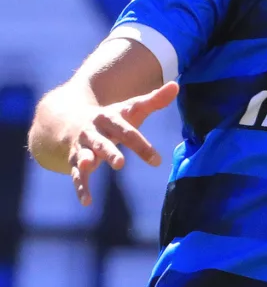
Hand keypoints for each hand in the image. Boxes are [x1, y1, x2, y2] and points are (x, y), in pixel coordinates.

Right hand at [67, 82, 178, 205]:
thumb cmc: (112, 118)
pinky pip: (76, 175)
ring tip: (89, 166)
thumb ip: (154, 100)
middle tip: (120, 164)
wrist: (70, 119)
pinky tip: (87, 202)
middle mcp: (94, 132)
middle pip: (103, 143)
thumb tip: (177, 85)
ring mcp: (82, 147)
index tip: (157, 161)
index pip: (128, 132)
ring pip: (84, 155)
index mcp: (109, 118)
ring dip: (86, 161)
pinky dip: (80, 188)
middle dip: (110, 153)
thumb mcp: (131, 108)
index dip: (142, 146)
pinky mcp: (74, 160)